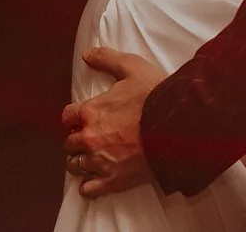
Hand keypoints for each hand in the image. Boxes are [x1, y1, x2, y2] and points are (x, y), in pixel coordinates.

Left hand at [60, 47, 166, 198]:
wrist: (179, 126)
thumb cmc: (156, 96)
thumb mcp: (132, 67)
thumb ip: (106, 58)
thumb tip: (86, 54)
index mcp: (90, 111)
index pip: (66, 117)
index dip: (75, 117)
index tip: (84, 118)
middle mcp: (90, 138)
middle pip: (69, 143)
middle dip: (78, 139)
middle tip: (93, 137)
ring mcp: (100, 162)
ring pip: (75, 166)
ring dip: (82, 161)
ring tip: (94, 157)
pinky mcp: (113, 181)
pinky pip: (88, 190)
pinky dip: (89, 186)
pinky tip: (96, 179)